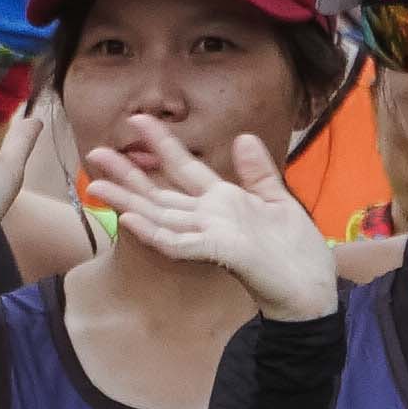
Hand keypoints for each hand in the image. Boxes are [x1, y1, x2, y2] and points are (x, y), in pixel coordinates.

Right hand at [84, 122, 339, 319]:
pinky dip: (154, 233)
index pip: (184, 167)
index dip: (161, 143)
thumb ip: (257, 172)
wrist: (312, 290)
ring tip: (97, 185)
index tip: (139, 118)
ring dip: (127, 202)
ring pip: (159, 217)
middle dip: (127, 174)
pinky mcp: (219, 252)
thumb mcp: (278, 201)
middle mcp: (208, 218)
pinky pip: (179, 244)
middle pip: (159, 193)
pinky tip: (130, 220)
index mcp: (222, 201)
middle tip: (95, 152)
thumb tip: (242, 137)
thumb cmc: (296, 252)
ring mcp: (210, 236)